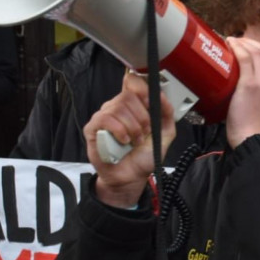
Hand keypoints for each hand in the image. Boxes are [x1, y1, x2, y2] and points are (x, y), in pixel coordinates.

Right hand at [84, 73, 175, 206]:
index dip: (142, 89)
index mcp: (133, 105)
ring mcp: (104, 116)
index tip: (150, 103)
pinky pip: (105, 119)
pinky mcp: (93, 128)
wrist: (132, 177)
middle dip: (142, 117)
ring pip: (118, 107)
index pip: (132, 82)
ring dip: (133, 127)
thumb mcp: (165, 133)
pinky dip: (119, 130)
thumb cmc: (144, 156)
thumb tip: (162, 96)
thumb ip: (167, 113)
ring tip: (134, 141)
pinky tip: (123, 141)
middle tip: (144, 133)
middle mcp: (117, 107)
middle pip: (128, 95)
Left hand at [224, 36, 259, 149]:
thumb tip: (241, 90)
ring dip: (243, 42)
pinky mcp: (250, 83)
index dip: (259, 50)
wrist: (251, 138)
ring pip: (256, 51)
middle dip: (250, 42)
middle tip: (236, 42)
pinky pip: (245, 58)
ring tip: (231, 41)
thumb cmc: (251, 128)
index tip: (246, 49)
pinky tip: (230, 44)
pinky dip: (238, 48)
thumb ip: (257, 97)